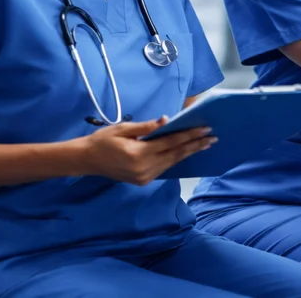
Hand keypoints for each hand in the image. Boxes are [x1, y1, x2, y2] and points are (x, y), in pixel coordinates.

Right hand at [79, 117, 216, 184]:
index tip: (205, 129)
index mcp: (139, 153)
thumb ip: (146, 127)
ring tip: (204, 144)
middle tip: (213, 138)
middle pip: (176, 155)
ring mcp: (145, 177)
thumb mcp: (122, 128)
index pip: (171, 143)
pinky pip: (164, 168)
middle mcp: (144, 168)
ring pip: (172, 163)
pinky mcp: (143, 181)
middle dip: (195, 145)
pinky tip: (186, 152)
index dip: (189, 135)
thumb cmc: (103, 140)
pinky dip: (176, 159)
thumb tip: (166, 120)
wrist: (87, 161)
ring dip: (188, 153)